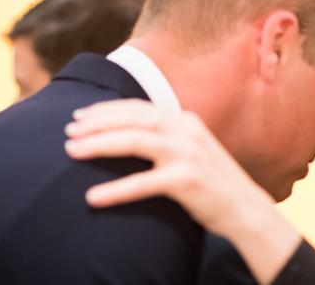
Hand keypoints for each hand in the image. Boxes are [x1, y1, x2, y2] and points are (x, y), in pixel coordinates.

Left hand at [64, 98, 272, 234]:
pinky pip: (143, 183)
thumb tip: (129, 133)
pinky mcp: (187, 180)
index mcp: (185, 121)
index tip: (80, 116)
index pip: (139, 108)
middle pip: (132, 119)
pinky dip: (116, 191)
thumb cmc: (212, 181)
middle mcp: (186, 131)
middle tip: (69, 132)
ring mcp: (188, 153)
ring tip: (71, 152)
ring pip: (134, 141)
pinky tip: (94, 197)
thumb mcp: (192, 149)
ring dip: (98, 145)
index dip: (107, 110)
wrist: (245, 207)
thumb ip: (167, 137)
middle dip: (96, 123)